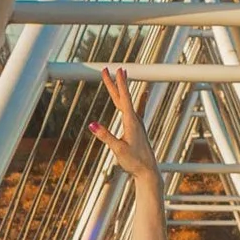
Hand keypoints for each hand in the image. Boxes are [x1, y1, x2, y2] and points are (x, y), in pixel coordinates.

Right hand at [89, 66, 158, 183]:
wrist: (148, 171)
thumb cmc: (133, 162)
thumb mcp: (118, 149)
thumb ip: (105, 136)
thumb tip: (92, 124)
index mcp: (131, 122)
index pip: (124, 98)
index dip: (119, 83)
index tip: (117, 70)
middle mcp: (135, 119)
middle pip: (122, 97)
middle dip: (115, 83)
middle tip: (109, 68)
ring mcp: (137, 123)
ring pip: (127, 101)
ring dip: (123, 88)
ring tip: (123, 75)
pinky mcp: (138, 128)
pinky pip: (137, 109)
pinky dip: (139, 100)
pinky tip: (145, 93)